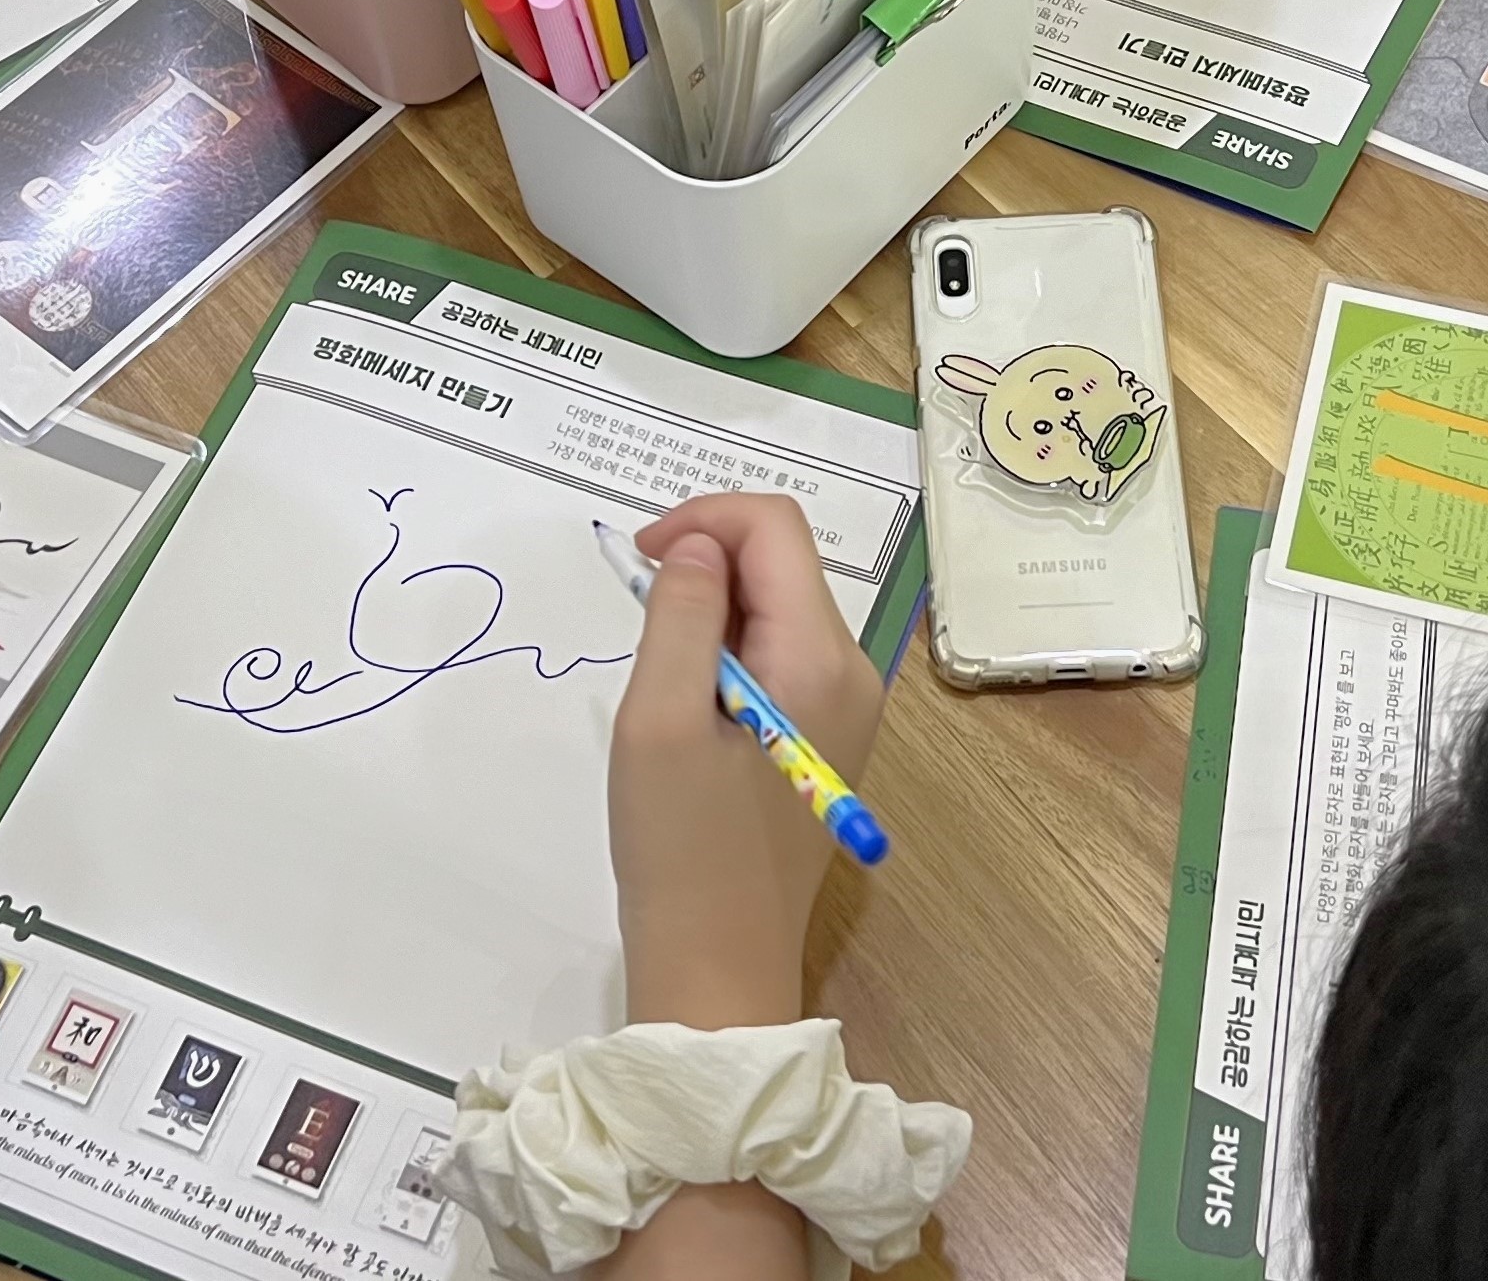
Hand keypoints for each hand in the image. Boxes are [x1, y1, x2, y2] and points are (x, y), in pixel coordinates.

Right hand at [609, 495, 884, 1031]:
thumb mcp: (659, 718)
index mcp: (819, 658)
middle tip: (637, 622)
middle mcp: (851, 671)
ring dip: (711, 611)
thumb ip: (679, 614)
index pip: (775, 528)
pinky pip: (777, 656)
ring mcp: (845, 708)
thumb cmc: (681, 848)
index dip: (702, 519)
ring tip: (659, 677)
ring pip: (776, 607)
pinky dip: (725, 652)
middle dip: (705, 563)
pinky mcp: (825, 738)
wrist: (719, 968)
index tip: (636, 560)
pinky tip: (686, 708)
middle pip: (781, 562)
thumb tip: (695, 542)